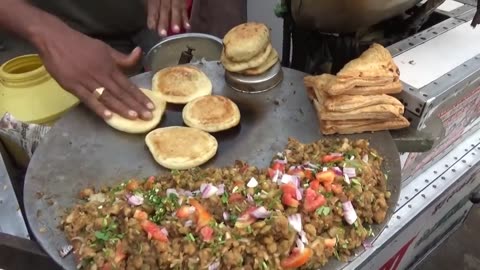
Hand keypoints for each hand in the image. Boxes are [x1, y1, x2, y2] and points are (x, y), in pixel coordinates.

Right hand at [35, 25, 154, 119]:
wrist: (55, 39)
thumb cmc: (82, 45)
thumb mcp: (105, 48)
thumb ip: (122, 57)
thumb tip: (139, 53)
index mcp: (109, 66)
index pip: (128, 85)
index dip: (140, 96)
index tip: (151, 107)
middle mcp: (101, 75)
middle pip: (121, 93)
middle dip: (135, 106)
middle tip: (148, 117)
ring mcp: (86, 81)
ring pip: (107, 97)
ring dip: (121, 108)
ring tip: (134, 118)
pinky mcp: (73, 86)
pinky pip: (88, 99)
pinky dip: (98, 108)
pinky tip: (109, 117)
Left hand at [147, 0, 189, 36]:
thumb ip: (154, 4)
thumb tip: (152, 21)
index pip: (154, 4)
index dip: (152, 15)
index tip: (151, 27)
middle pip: (165, 6)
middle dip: (164, 20)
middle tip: (163, 33)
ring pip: (176, 7)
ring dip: (176, 19)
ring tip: (176, 30)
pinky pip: (185, 7)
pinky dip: (186, 17)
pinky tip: (187, 26)